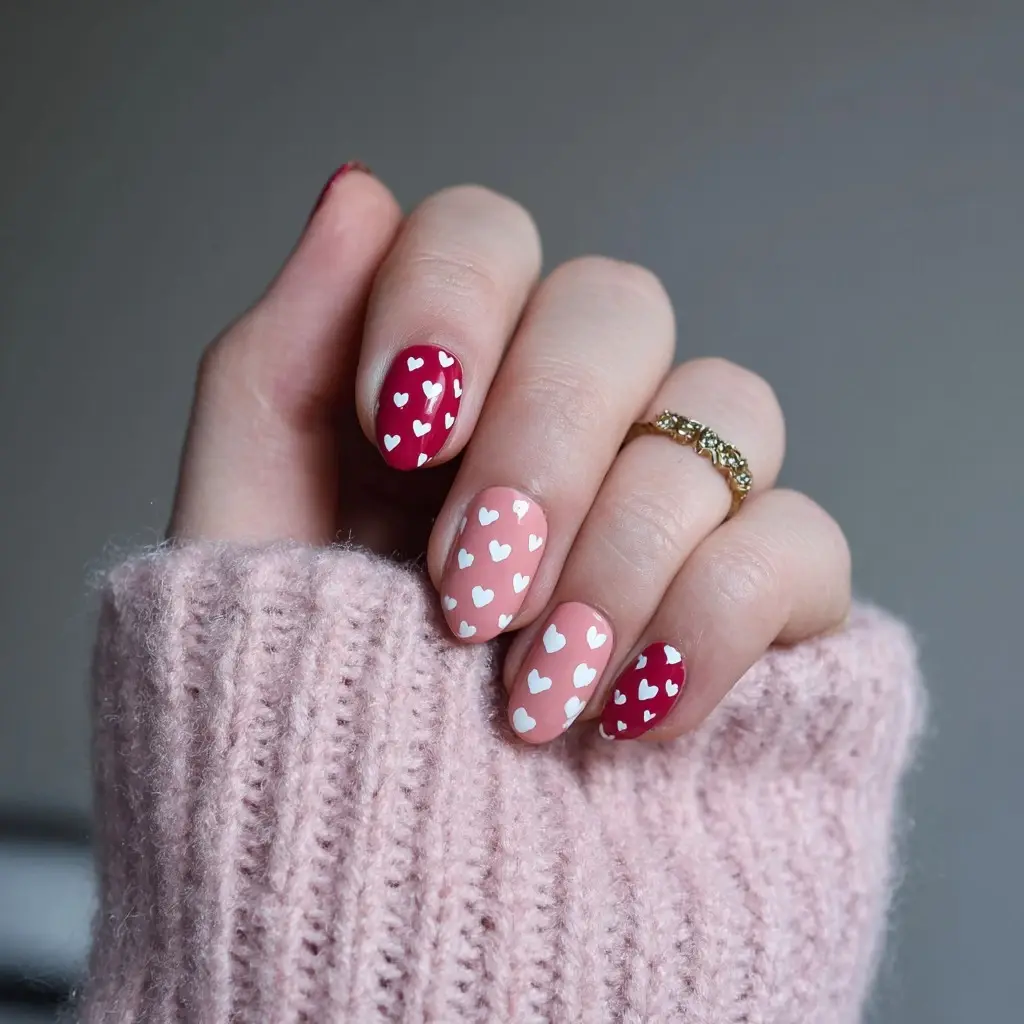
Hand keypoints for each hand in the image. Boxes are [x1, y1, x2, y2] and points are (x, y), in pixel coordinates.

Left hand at [169, 165, 849, 743]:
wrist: (397, 901)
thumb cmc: (304, 718)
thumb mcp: (245, 541)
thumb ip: (275, 363)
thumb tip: (357, 190)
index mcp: (447, 392)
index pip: (485, 238)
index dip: (452, 303)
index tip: (404, 431)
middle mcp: (568, 425)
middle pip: (617, 307)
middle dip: (544, 441)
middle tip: (469, 590)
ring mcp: (672, 506)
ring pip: (724, 407)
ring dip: (620, 548)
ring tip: (535, 692)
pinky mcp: (760, 599)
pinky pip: (799, 538)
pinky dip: (717, 618)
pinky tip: (636, 710)